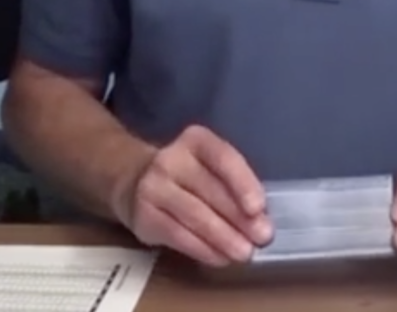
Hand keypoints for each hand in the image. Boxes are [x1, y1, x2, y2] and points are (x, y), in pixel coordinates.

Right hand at [117, 124, 272, 265]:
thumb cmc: (187, 174)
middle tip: (261, 237)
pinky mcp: (143, 217)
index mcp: (195, 140)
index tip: (259, 207)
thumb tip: (260, 218)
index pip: (223, 158)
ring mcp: (153, 188)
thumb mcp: (209, 165)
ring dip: (224, 238)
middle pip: (211, 190)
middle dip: (240, 218)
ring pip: (195, 216)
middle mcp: (171, 159)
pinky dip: (204, 250)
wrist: (134, 180)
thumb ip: (233, 184)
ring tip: (244, 252)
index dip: (243, 183)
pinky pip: (179, 236)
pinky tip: (221, 257)